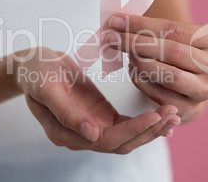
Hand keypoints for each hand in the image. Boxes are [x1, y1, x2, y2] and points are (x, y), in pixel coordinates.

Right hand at [12, 47, 180, 153]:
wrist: (34, 64)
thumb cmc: (37, 72)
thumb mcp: (47, 87)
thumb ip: (67, 112)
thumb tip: (92, 136)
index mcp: (64, 132)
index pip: (105, 140)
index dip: (132, 131)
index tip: (155, 116)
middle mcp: (80, 136)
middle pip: (120, 143)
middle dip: (148, 131)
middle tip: (172, 114)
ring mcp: (91, 126)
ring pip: (126, 137)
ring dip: (150, 129)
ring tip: (173, 116)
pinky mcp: (99, 115)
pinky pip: (124, 125)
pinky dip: (143, 122)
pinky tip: (160, 116)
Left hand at [106, 14, 207, 121]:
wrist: (190, 84)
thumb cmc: (177, 54)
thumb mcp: (172, 36)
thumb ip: (149, 27)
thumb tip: (116, 21)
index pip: (172, 28)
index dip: (141, 25)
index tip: (115, 21)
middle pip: (171, 51)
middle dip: (136, 43)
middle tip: (111, 38)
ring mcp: (205, 89)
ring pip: (168, 74)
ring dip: (140, 63)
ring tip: (128, 56)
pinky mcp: (189, 108)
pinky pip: (159, 94)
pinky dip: (141, 81)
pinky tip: (133, 71)